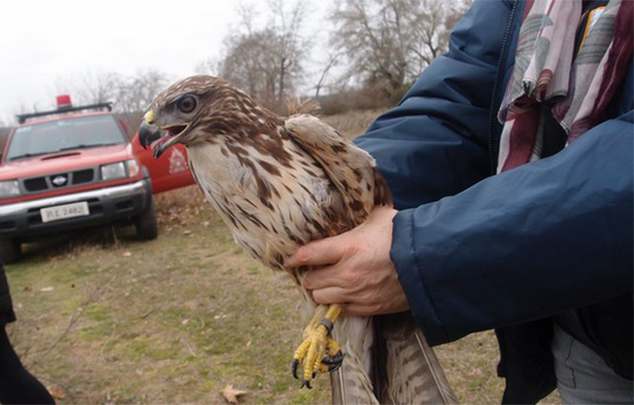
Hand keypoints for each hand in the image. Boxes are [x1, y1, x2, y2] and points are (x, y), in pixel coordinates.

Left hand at [285, 206, 408, 315]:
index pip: (309, 255)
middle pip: (311, 281)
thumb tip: (350, 204)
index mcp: (348, 248)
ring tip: (327, 283)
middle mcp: (348, 273)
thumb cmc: (404, 234)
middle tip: (314, 269)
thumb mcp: (378, 216)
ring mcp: (357, 293)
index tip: (288, 259)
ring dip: (321, 290)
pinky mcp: (369, 307)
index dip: (294, 258)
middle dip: (310, 275)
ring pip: (322, 298)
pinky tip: (343, 294)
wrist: (430, 261)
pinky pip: (342, 310)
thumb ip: (358, 215)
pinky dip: (338, 303)